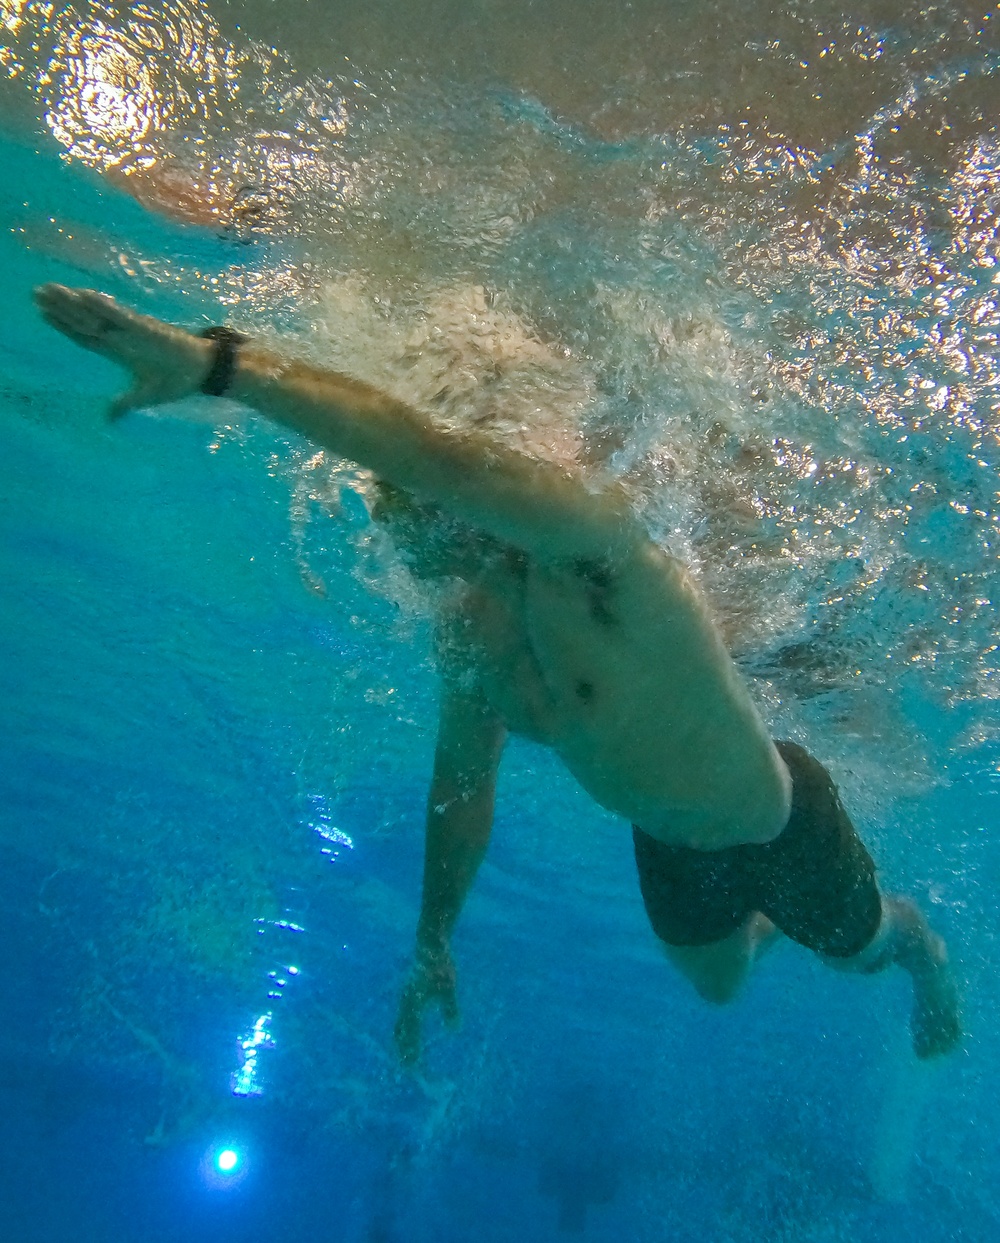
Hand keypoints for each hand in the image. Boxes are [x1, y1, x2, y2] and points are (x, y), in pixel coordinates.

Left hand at [34, 284, 212, 418]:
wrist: (202, 373)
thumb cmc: (176, 380)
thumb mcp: (144, 396)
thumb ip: (124, 404)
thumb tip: (108, 419)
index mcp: (118, 351)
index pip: (84, 336)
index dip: (63, 326)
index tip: (42, 313)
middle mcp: (120, 337)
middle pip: (84, 320)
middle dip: (60, 307)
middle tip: (36, 292)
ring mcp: (131, 330)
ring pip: (96, 314)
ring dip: (73, 302)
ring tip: (51, 289)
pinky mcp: (146, 328)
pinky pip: (121, 316)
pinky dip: (103, 306)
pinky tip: (84, 295)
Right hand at [394, 939, 458, 1065]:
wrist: (429, 944)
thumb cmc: (440, 966)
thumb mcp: (448, 987)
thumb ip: (449, 1008)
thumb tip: (453, 1029)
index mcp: (413, 1003)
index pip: (411, 1032)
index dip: (411, 1049)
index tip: (412, 1067)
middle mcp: (406, 1002)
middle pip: (401, 1031)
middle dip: (403, 1049)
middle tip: (406, 1067)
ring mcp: (406, 998)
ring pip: (400, 1024)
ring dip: (402, 1040)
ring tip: (404, 1054)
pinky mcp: (409, 994)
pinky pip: (404, 1016)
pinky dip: (404, 1029)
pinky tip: (408, 1032)